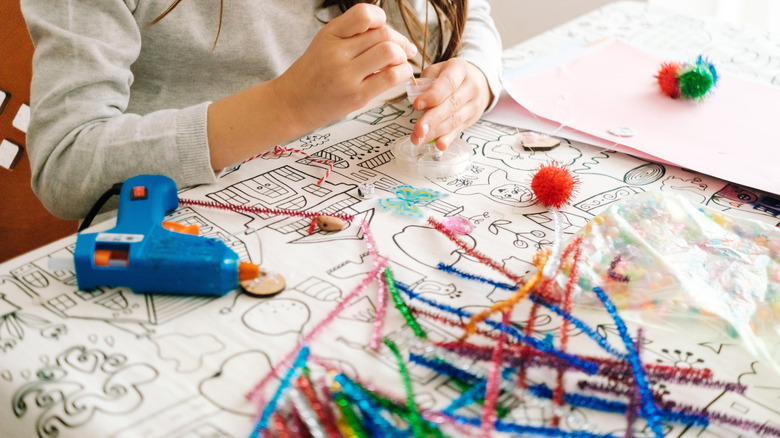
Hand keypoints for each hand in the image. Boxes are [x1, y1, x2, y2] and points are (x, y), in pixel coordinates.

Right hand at [274, 4, 415, 131]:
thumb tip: (391, 34)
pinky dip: (403, 73)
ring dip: (402, 56)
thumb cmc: (312, 75)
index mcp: (329, 34)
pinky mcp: (356, 97)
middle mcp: (336, 52)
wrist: (290, 105)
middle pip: (383, 34)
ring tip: (399, 63)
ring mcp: (346, 75)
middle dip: (400, 41)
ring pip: (390, 52)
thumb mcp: (324, 44)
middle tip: (403, 50)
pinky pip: (391, 77)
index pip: (364, 14)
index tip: (385, 32)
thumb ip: (352, 35)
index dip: (382, 20)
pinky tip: (398, 75)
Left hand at [409, 58, 491, 149]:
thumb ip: (426, 81)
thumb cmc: (452, 75)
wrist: (478, 81)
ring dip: (435, 132)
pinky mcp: (471, 120)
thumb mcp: (439, 70)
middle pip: (451, 105)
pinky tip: (439, 145)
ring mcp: (473, 105)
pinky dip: (448, 139)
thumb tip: (414, 95)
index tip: (417, 105)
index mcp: (460, 70)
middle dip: (433, 119)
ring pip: (454, 120)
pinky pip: (458, 130)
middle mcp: (471, 87)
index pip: (448, 83)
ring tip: (419, 138)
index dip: (433, 95)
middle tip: (418, 129)